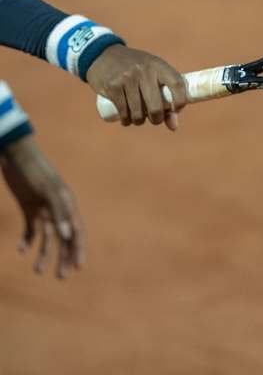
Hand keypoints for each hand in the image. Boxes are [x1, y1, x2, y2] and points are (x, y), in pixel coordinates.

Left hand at [1, 136, 83, 278]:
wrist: (15, 154)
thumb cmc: (34, 171)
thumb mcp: (47, 190)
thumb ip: (60, 212)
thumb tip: (67, 236)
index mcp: (68, 205)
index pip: (76, 232)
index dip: (78, 250)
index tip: (78, 267)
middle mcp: (58, 210)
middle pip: (64, 238)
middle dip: (63, 258)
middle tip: (61, 277)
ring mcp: (44, 209)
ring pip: (47, 237)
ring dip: (43, 254)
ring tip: (38, 271)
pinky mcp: (29, 207)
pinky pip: (31, 229)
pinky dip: (27, 240)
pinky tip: (21, 250)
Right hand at [86, 45, 186, 129]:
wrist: (103, 54)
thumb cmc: (137, 69)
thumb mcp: (153, 74)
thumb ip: (166, 97)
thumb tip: (174, 127)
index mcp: (158, 65)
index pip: (177, 84)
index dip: (180, 101)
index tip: (177, 109)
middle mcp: (144, 70)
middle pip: (156, 107)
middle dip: (157, 119)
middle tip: (155, 119)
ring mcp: (127, 78)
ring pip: (138, 113)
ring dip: (139, 121)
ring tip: (139, 118)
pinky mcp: (113, 86)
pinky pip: (123, 112)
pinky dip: (126, 120)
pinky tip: (127, 119)